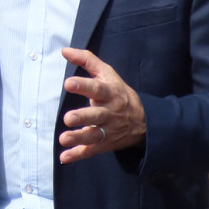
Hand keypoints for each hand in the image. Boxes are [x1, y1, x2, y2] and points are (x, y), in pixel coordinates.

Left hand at [57, 47, 145, 163]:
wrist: (144, 120)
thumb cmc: (119, 92)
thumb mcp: (107, 73)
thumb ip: (86, 60)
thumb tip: (64, 50)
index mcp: (110, 93)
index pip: (97, 89)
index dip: (83, 86)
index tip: (68, 83)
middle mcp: (110, 113)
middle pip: (96, 115)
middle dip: (83, 117)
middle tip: (68, 118)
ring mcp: (108, 130)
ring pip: (94, 135)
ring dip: (79, 138)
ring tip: (64, 139)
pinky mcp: (105, 144)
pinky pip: (91, 150)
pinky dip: (78, 155)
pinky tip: (64, 157)